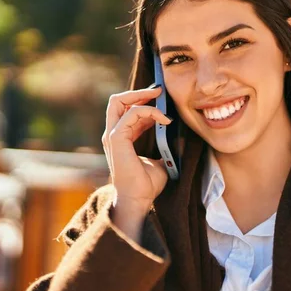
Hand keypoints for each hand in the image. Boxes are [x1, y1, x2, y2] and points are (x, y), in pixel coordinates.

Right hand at [101, 85, 171, 216]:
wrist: (139, 199)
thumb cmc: (147, 184)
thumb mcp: (160, 159)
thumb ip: (162, 145)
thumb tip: (177, 136)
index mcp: (122, 138)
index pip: (127, 109)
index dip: (143, 101)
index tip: (161, 98)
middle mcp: (114, 134)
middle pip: (117, 101)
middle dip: (138, 92)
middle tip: (159, 91)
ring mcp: (113, 136)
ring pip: (119, 102)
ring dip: (143, 97)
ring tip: (162, 99)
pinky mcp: (116, 139)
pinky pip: (131, 114)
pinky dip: (149, 111)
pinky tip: (164, 119)